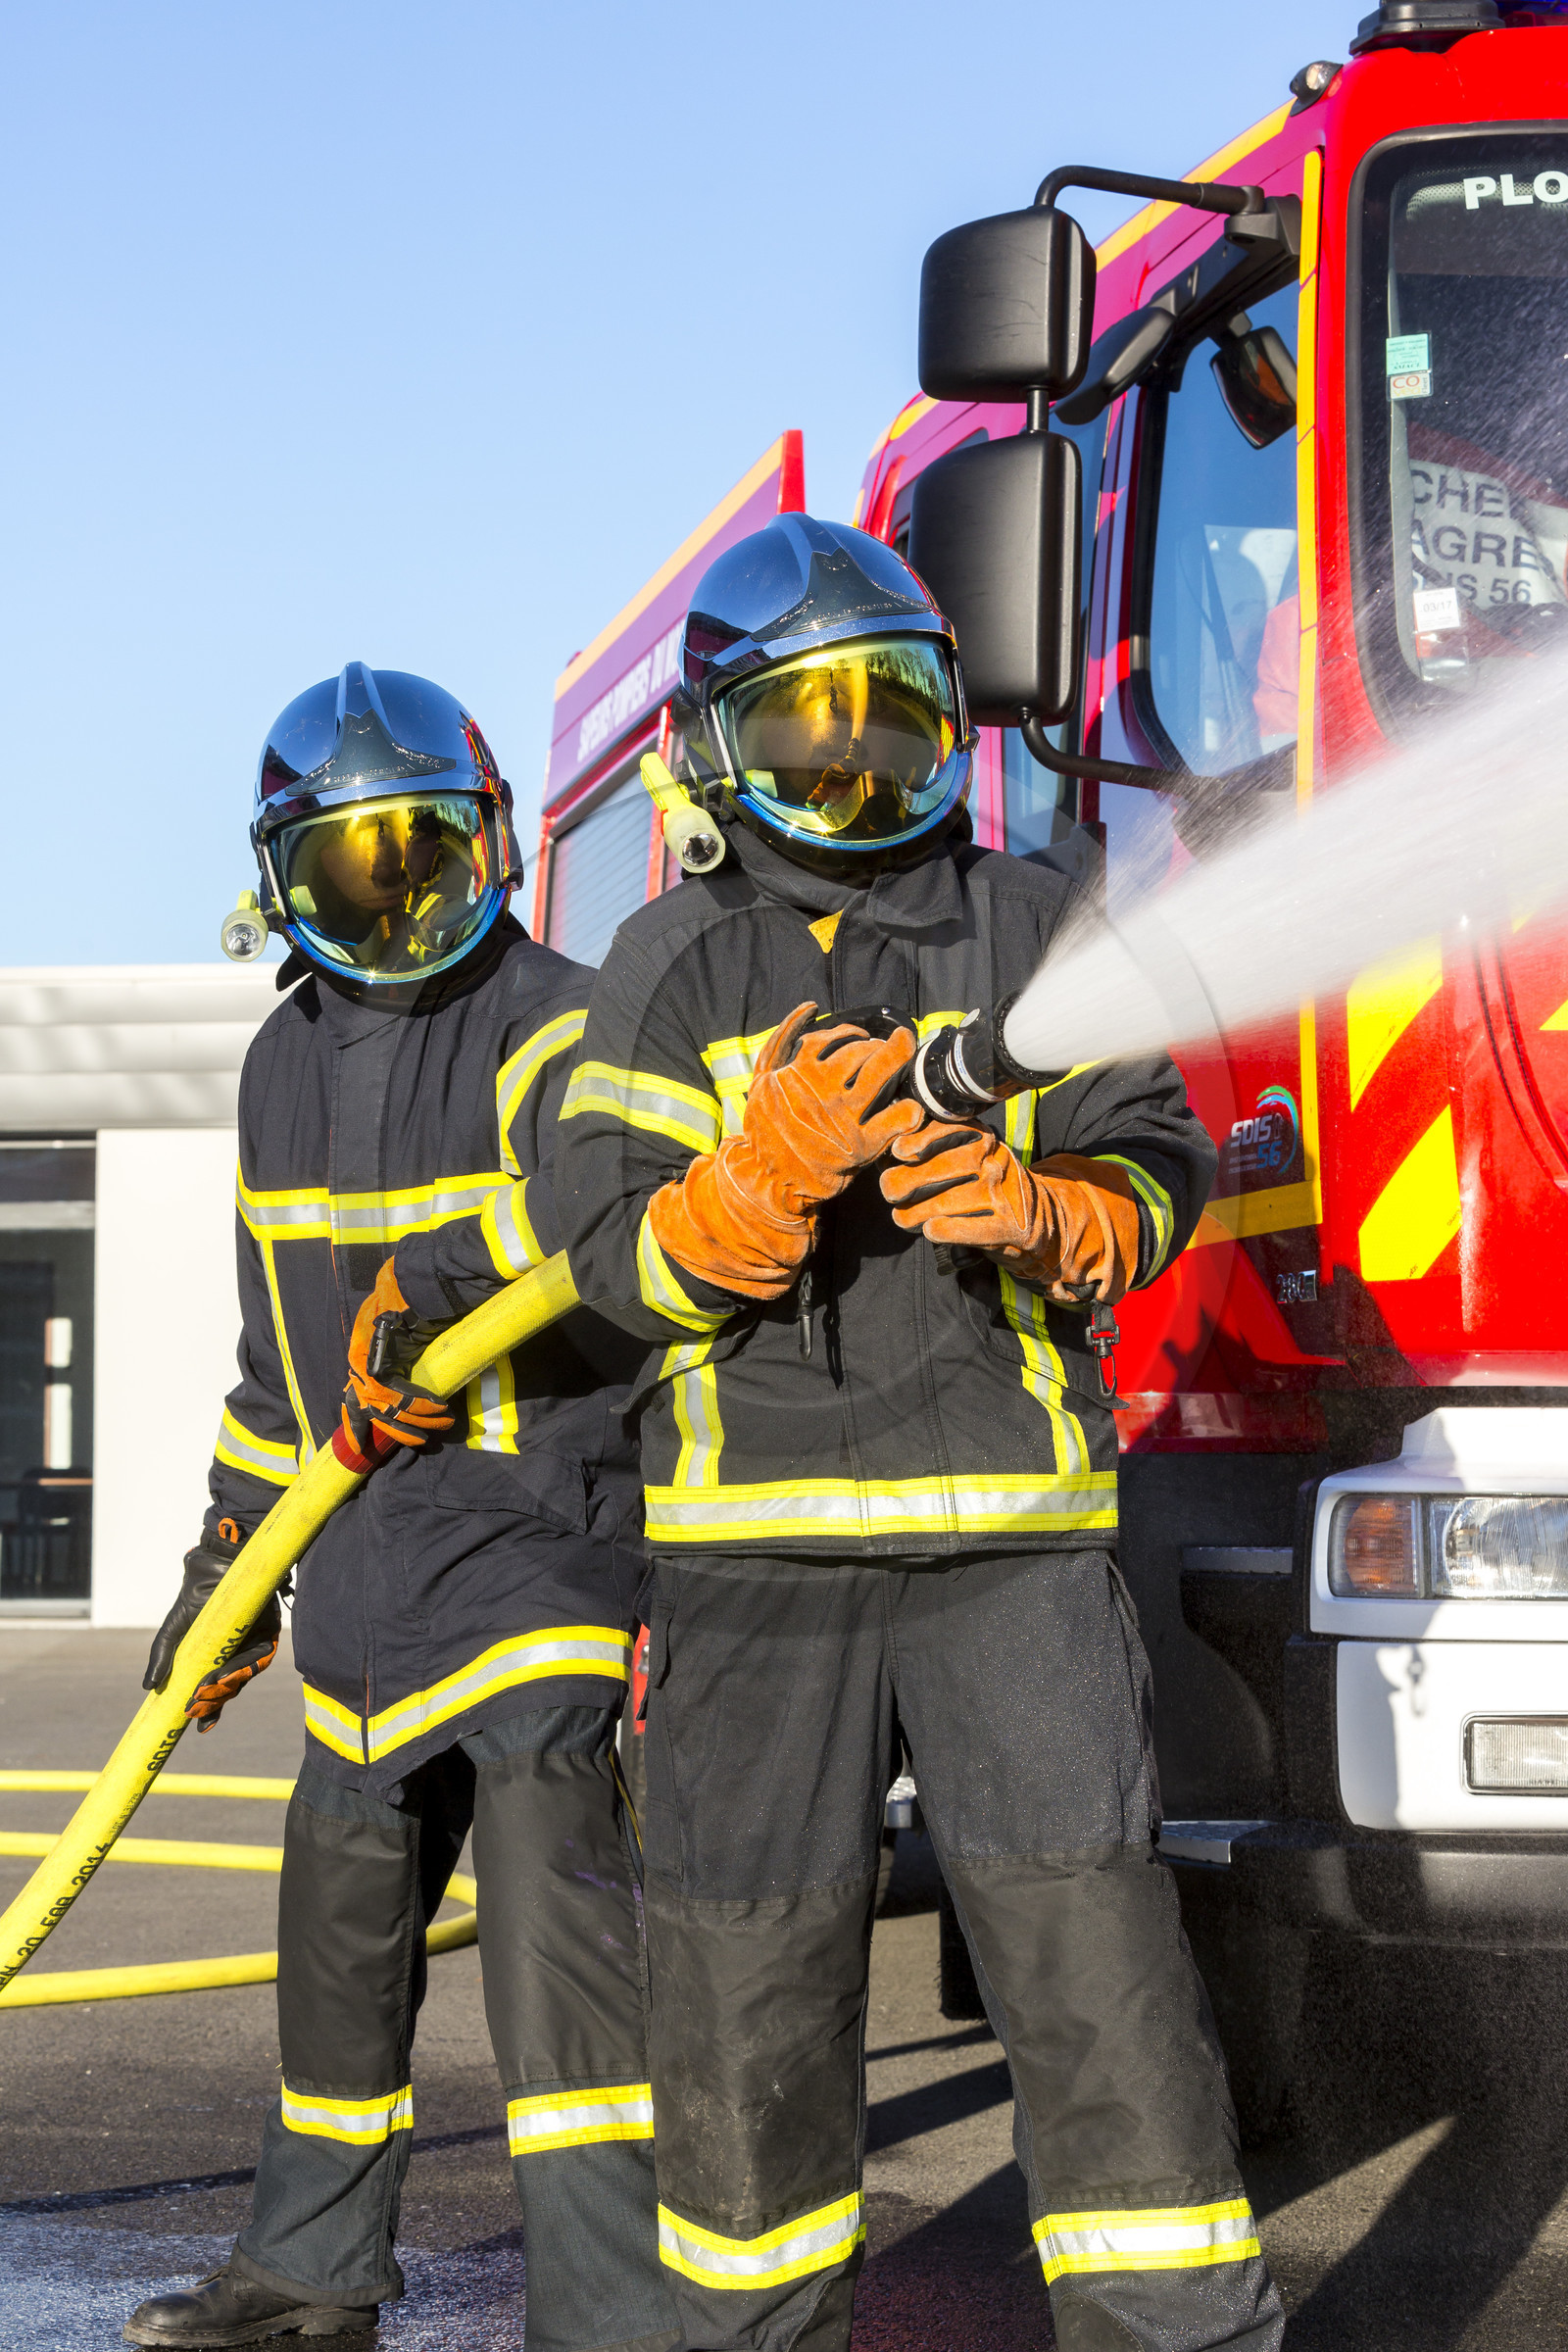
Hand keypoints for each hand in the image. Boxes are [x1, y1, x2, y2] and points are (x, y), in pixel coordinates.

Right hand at [143, 1520, 283, 1730]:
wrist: (221, 1563)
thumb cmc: (197, 1593)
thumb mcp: (174, 1627)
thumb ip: (162, 1655)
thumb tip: (149, 1688)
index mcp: (213, 1657)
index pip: (212, 1689)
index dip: (208, 1710)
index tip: (198, 1727)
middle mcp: (235, 1654)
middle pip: (230, 1687)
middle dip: (215, 1701)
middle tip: (197, 1708)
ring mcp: (252, 1644)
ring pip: (244, 1676)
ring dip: (227, 1687)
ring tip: (208, 1690)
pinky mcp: (269, 1632)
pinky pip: (259, 1657)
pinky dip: (242, 1668)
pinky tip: (225, 1674)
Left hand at [344, 1258, 453, 1449]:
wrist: (423, 1274)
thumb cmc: (422, 1302)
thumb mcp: (410, 1337)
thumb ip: (405, 1360)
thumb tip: (414, 1389)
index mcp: (364, 1350)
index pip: (354, 1395)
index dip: (355, 1423)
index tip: (359, 1448)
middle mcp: (359, 1352)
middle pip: (367, 1404)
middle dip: (393, 1428)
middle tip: (419, 1441)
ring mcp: (365, 1352)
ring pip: (382, 1402)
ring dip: (414, 1418)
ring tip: (440, 1423)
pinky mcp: (378, 1352)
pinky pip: (393, 1390)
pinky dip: (418, 1403)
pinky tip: (438, 1407)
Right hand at [645, 1003, 923, 1302]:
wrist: (768, 1179)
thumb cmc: (766, 1127)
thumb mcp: (761, 1080)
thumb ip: (781, 1040)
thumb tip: (810, 1007)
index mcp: (797, 1073)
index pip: (835, 1038)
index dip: (853, 1033)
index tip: (860, 1038)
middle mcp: (820, 1091)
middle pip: (862, 1052)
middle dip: (878, 1045)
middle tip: (887, 1048)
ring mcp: (841, 1118)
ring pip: (879, 1075)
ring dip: (895, 1062)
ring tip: (898, 1066)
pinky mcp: (859, 1146)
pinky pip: (892, 1120)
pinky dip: (907, 1111)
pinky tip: (911, 1109)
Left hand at [881, 1126, 1141, 1304]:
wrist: (1039, 1219)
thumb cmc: (988, 1185)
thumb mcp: (972, 1155)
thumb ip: (938, 1145)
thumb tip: (889, 1144)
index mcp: (983, 1138)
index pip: (948, 1130)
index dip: (918, 1140)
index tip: (898, 1151)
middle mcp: (994, 1161)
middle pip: (937, 1168)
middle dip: (903, 1182)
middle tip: (889, 1190)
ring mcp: (1002, 1194)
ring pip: (943, 1202)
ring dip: (913, 1213)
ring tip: (902, 1217)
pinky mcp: (1008, 1227)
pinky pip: (963, 1230)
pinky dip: (941, 1231)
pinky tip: (930, 1230)